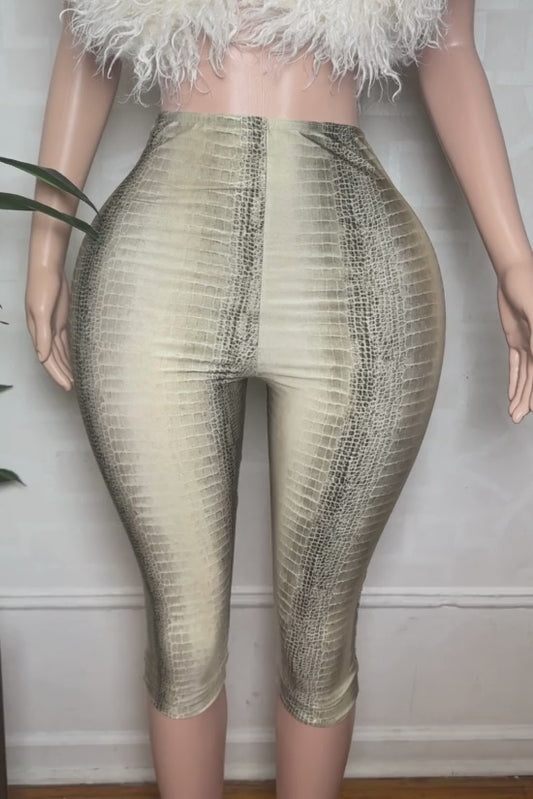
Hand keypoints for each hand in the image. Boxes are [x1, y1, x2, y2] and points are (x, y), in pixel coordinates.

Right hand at [25, 268, 73, 390]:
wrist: (49, 268)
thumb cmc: (42, 287)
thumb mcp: (41, 311)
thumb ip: (42, 334)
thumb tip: (42, 356)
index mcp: (37, 332)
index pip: (47, 360)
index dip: (56, 374)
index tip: (67, 386)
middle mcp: (45, 332)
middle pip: (54, 359)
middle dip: (62, 374)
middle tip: (74, 388)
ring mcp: (54, 326)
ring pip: (62, 352)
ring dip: (68, 365)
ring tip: (78, 379)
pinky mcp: (64, 319)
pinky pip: (68, 341)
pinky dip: (72, 352)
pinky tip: (79, 359)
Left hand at [496, 263, 532, 422]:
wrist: (516, 273)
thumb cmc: (529, 285)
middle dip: (527, 399)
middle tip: (519, 418)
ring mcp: (528, 343)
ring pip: (525, 376)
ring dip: (519, 395)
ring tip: (514, 415)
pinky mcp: (517, 339)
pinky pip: (516, 365)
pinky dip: (514, 381)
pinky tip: (512, 396)